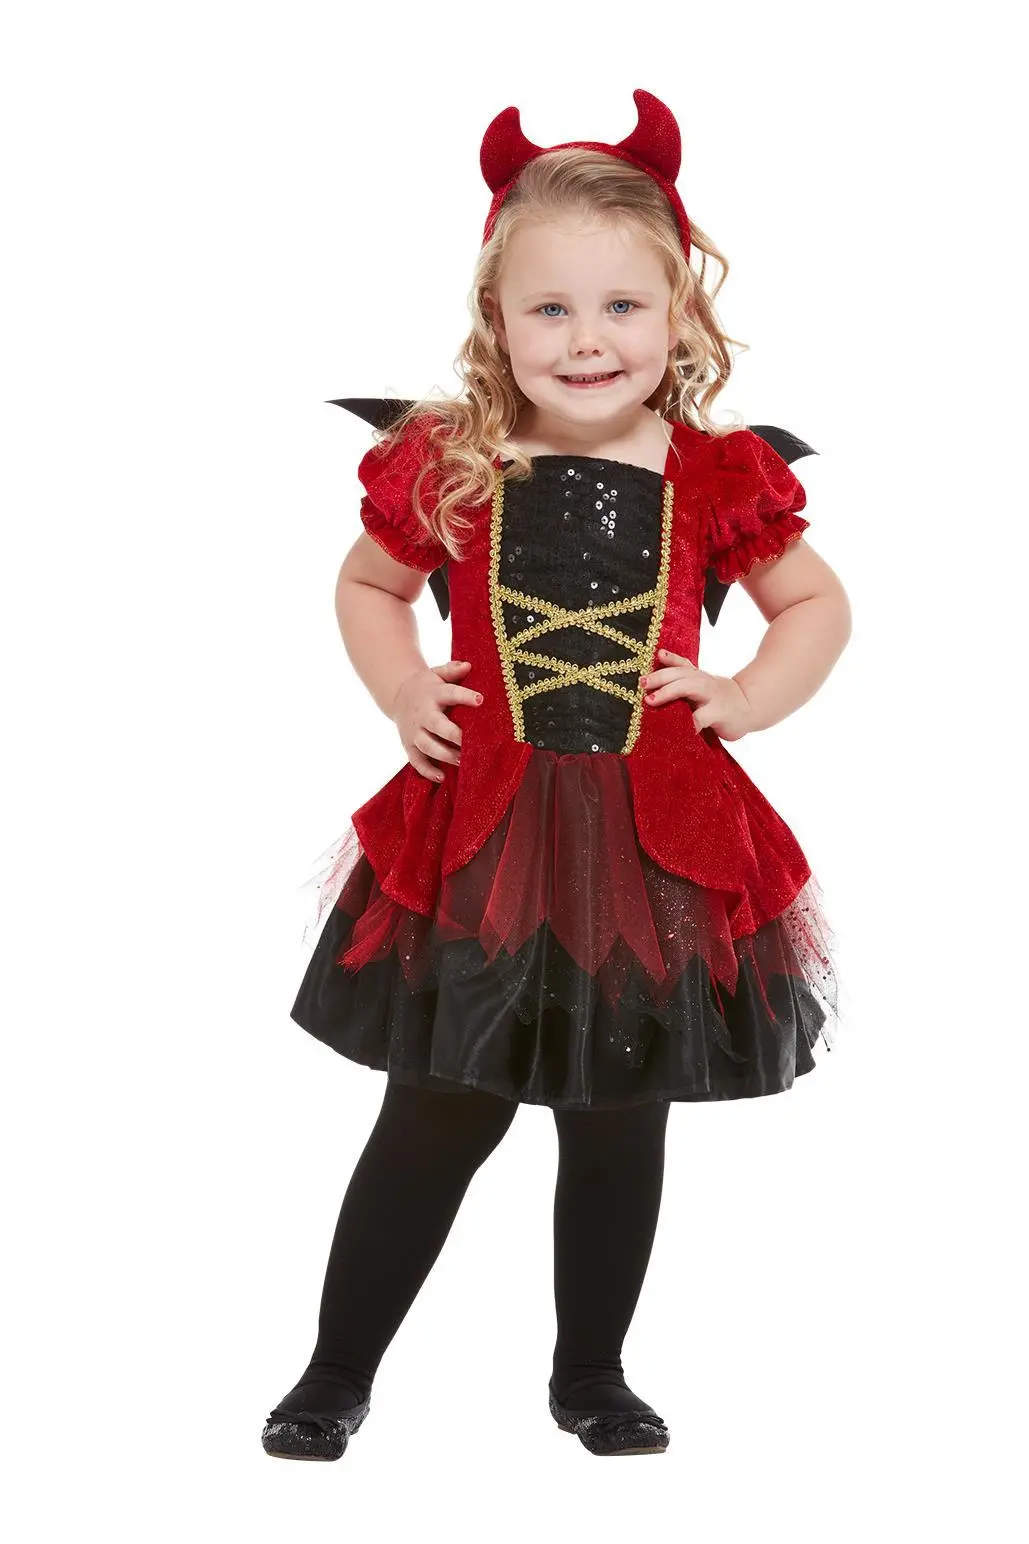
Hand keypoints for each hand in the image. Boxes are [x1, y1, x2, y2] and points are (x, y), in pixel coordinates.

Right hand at [390, 660, 482, 781]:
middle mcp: (423, 714)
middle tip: (469, 743)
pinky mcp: (409, 745)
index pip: (450, 693)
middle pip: (437, 725)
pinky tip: (442, 777)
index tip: (481, 699)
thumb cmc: (427, 686)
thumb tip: (469, 665)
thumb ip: (452, 670)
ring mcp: (414, 731)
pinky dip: (427, 771)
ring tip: (462, 761)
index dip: (465, 696)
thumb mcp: (437, 673)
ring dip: (444, 755)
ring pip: (427, 746)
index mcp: (433, 694)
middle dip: (453, 735)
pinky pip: (416, 761)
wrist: (398, 695)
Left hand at [642, 648, 755, 741]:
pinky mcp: (720, 712)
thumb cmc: (718, 697)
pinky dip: (691, 722)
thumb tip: (659, 654)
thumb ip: (681, 672)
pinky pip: (702, 716)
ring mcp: (712, 696)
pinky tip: (680, 727)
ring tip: (651, 701)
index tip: (651, 663)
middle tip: (642, 684)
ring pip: (688, 687)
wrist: (750, 707)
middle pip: (680, 674)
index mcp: (697, 676)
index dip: (666, 661)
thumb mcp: (700, 683)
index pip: (680, 664)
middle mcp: (704, 682)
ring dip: (668, 692)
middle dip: (659, 677)